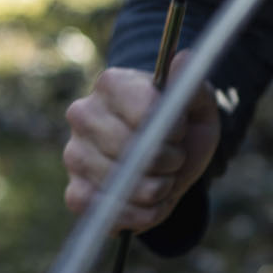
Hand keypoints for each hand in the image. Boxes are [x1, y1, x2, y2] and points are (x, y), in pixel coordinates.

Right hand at [62, 49, 220, 231]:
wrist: (169, 158)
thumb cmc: (182, 125)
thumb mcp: (198, 103)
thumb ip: (191, 82)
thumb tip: (183, 58)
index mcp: (112, 84)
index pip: (146, 111)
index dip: (173, 129)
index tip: (180, 131)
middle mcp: (83, 115)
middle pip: (136, 151)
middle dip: (169, 162)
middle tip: (174, 157)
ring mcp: (74, 155)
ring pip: (127, 184)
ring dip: (159, 189)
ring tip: (163, 177)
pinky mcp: (75, 193)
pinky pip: (110, 214)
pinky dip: (142, 215)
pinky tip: (151, 200)